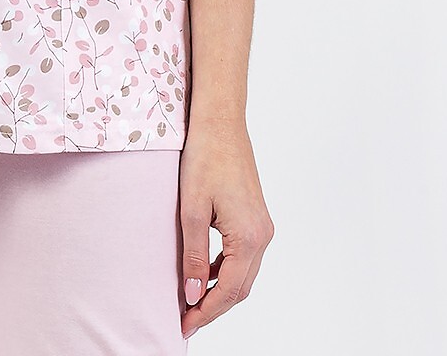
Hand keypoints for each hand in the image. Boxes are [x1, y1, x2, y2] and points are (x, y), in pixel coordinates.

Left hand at [178, 115, 274, 339]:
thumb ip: (194, 255)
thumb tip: (193, 294)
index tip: (184, 324)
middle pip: (241, 288)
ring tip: (192, 300)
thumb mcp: (191, 209)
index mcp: (249, 236)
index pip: (229, 290)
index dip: (206, 311)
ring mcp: (262, 226)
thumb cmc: (204, 158)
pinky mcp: (256, 216)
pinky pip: (244, 256)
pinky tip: (205, 272)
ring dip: (221, 290)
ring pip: (244, 274)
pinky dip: (226, 270)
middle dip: (214, 306)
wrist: (221, 122)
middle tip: (186, 319)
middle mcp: (262, 235)